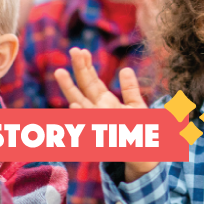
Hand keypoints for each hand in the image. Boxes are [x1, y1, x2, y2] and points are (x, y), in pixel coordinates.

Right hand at [54, 47, 157, 181]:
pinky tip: (74, 105)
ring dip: (70, 89)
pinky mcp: (100, 134)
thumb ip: (130, 89)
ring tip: (60, 72)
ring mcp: (96, 122)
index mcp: (105, 101)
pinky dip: (81, 115)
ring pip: (80, 103)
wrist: (143, 153)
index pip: (92, 81)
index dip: (86, 66)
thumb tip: (125, 70)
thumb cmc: (139, 130)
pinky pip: (89, 124)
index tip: (81, 50)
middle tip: (73, 50)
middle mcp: (97, 110)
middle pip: (85, 87)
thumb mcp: (136, 106)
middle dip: (79, 69)